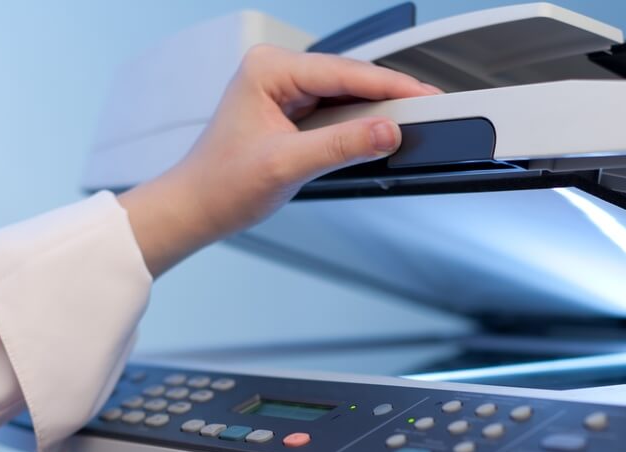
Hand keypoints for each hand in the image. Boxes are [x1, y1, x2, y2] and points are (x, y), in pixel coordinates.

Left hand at [117, 44, 440, 277]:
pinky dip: (358, 124)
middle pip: (349, 79)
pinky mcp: (291, 112)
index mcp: (268, 70)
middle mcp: (275, 72)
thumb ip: (340, 146)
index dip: (390, 85)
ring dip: (375, 110)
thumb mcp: (286, 166)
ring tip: (411, 121)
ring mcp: (283, 91)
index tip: (425, 96)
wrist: (196, 207)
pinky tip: (379, 132)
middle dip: (389, 96)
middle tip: (429, 110)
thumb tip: (384, 131)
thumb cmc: (221, 184)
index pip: (344, 72)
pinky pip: (336, 112)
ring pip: (346, 95)